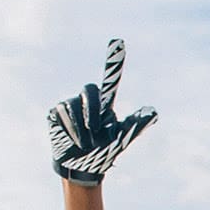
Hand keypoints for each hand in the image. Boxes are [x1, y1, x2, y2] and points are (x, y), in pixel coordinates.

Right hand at [48, 39, 158, 184]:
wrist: (82, 168)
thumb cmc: (103, 152)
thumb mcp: (121, 139)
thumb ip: (135, 124)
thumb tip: (154, 111)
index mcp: (105, 105)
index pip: (110, 80)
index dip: (113, 62)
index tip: (118, 41)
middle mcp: (86, 101)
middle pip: (89, 90)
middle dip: (92, 108)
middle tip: (96, 128)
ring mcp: (69, 105)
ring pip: (74, 106)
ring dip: (82, 129)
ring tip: (86, 144)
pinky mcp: (55, 114)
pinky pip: (61, 114)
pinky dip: (70, 129)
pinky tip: (74, 141)